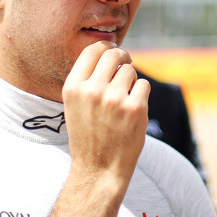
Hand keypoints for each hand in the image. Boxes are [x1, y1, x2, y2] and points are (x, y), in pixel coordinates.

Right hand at [62, 41, 150, 184]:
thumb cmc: (88, 135)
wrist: (99, 169)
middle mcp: (92, 90)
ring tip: (124, 100)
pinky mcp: (136, 108)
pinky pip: (144, 85)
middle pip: (114, 54)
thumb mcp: (75, 105)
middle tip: (126, 62)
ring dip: (131, 80)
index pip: (92, 50)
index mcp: (73, 88)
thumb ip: (88, 79)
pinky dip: (141, 94)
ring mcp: (114, 99)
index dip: (106, 46)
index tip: (113, 50)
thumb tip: (110, 52)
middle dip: (123, 56)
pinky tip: (132, 110)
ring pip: (130, 71)